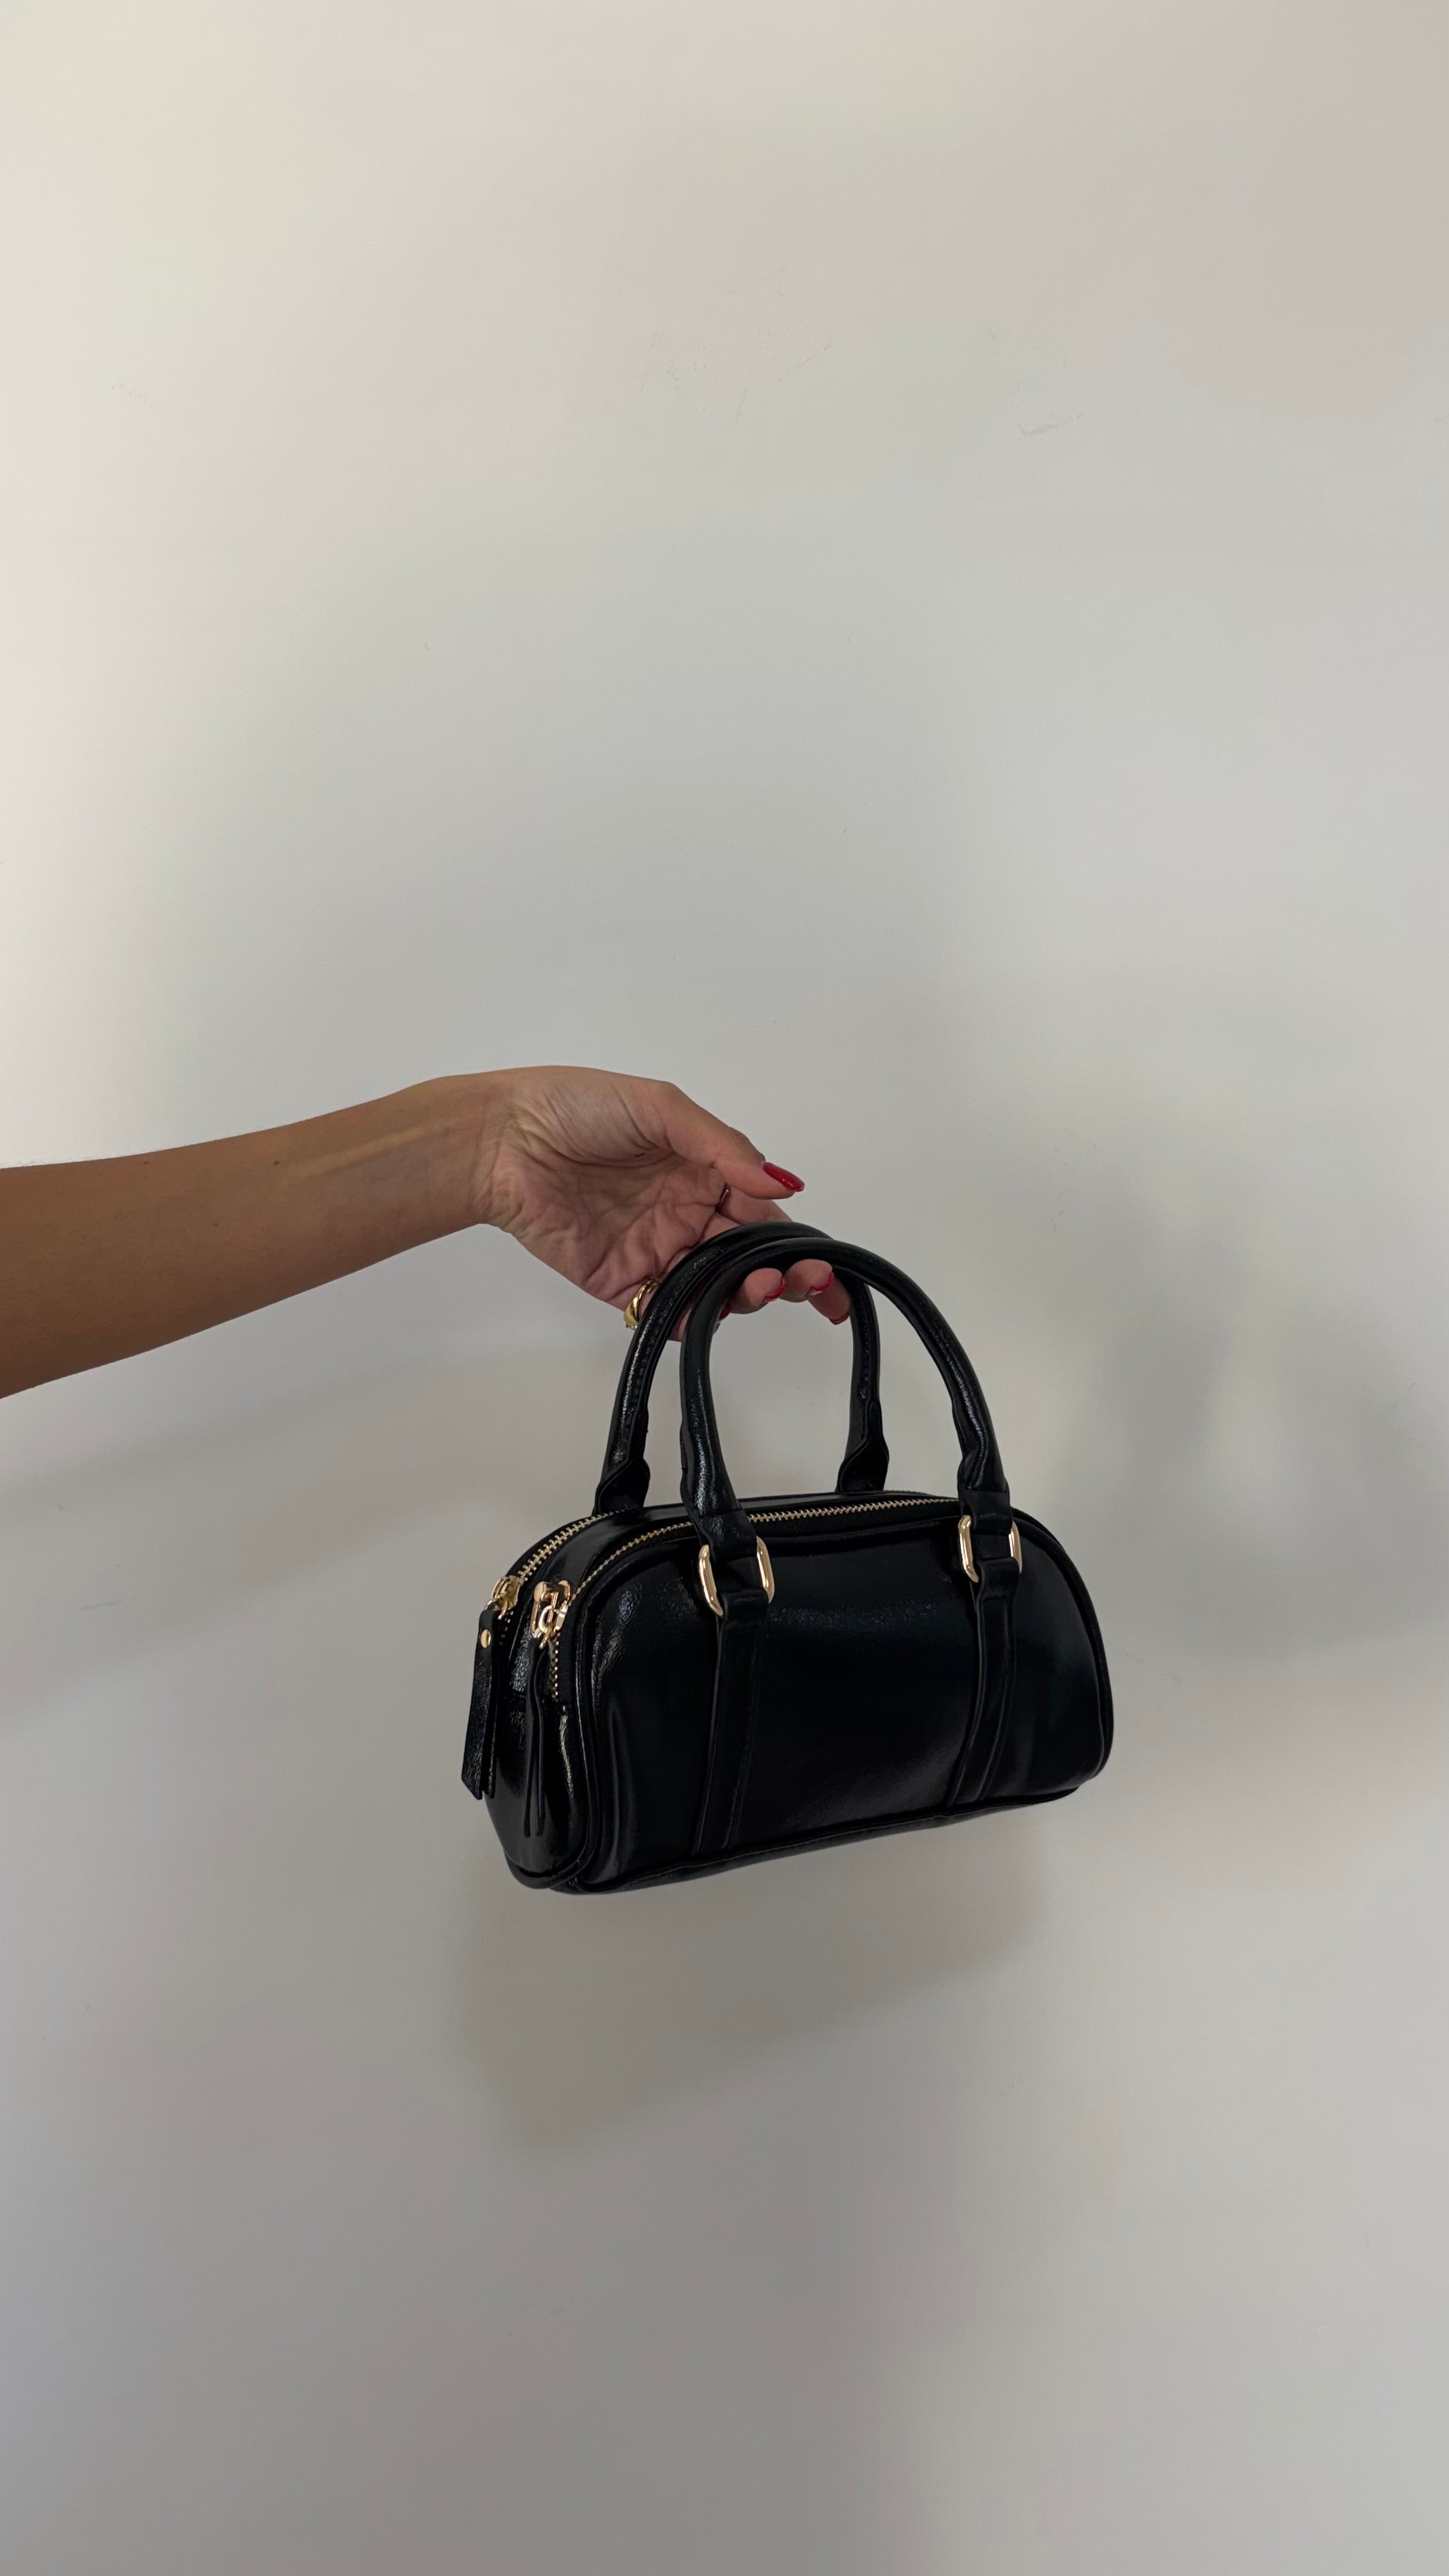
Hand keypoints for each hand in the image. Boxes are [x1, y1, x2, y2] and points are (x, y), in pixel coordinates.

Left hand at [473, 1066, 849, 1323]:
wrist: (503, 1140)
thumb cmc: (577, 1107)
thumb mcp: (661, 1108)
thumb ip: (723, 1147)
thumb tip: (781, 1183)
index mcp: (704, 1170)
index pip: (765, 1212)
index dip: (798, 1241)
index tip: (824, 1265)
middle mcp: (687, 1213)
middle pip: (750, 1257)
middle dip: (785, 1276)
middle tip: (804, 1283)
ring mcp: (657, 1250)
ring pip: (716, 1288)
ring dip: (745, 1294)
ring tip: (756, 1285)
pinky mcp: (621, 1281)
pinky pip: (665, 1311)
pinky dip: (692, 1320)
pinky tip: (708, 1313)